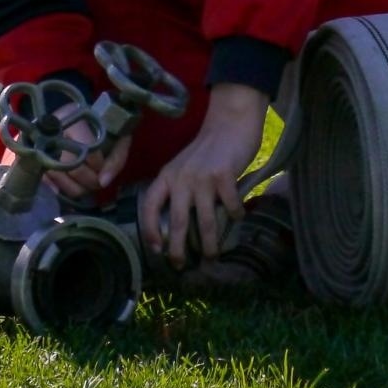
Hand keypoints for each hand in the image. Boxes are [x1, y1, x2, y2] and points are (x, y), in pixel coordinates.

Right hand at [40, 102, 130, 199]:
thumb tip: (104, 182)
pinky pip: (41, 179)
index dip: (98, 166)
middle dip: (88, 180)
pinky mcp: (30, 156)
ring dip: (74, 188)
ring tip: (84, 185)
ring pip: (56, 176)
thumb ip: (116, 159)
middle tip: (96, 182)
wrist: (79, 119)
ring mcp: (39, 143)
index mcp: (74, 118)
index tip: (103, 168)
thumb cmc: (101, 128)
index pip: (86, 150)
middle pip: (70, 166)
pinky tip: (63, 191)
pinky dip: (54, 189)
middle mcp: (53, 129)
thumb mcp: (117, 137)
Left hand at [140, 83, 267, 267]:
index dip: (150, 229)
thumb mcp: (184, 167)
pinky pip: (230, 206)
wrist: (229, 121)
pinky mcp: (224, 176)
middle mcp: (181, 179)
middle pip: (176, 221)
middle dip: (177, 248)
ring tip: (212, 257)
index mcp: (167, 176)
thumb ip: (179, 190)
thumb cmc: (208, 149)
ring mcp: (203, 178)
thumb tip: (179, 226)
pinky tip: (238, 218)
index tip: (156, 248)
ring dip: (209, 244)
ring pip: (204, 221)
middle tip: (180, 265)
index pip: (149, 205)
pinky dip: (235, 216)